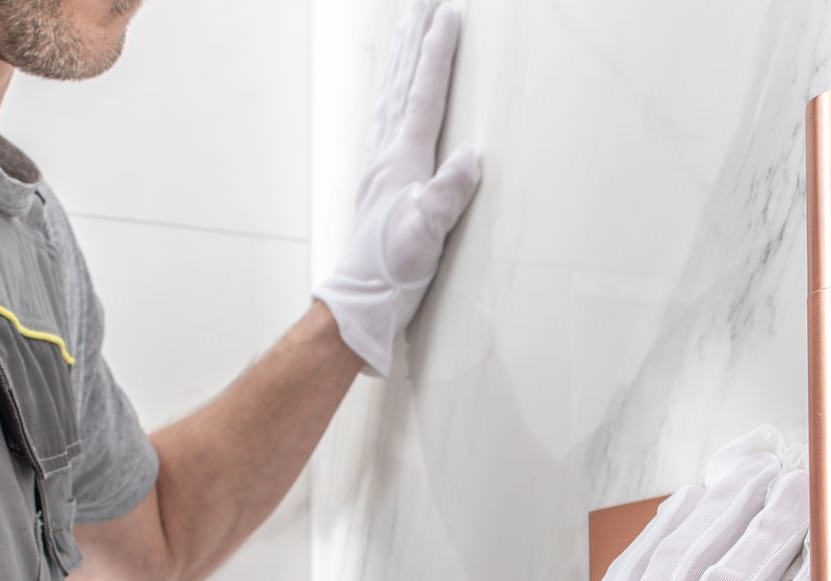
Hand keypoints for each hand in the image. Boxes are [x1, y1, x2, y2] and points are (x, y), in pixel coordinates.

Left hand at [314, 0, 480, 376]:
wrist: (362, 301)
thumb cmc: (393, 272)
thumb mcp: (426, 235)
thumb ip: (446, 195)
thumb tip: (469, 158)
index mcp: (403, 160)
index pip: (424, 94)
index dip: (436, 54)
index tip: (448, 16)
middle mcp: (387, 155)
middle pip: (403, 83)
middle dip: (415, 40)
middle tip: (423, 3)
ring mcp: (379, 167)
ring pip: (391, 96)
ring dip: (400, 59)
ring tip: (406, 28)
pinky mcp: (378, 182)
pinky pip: (384, 121)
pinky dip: (391, 94)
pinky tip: (392, 92)